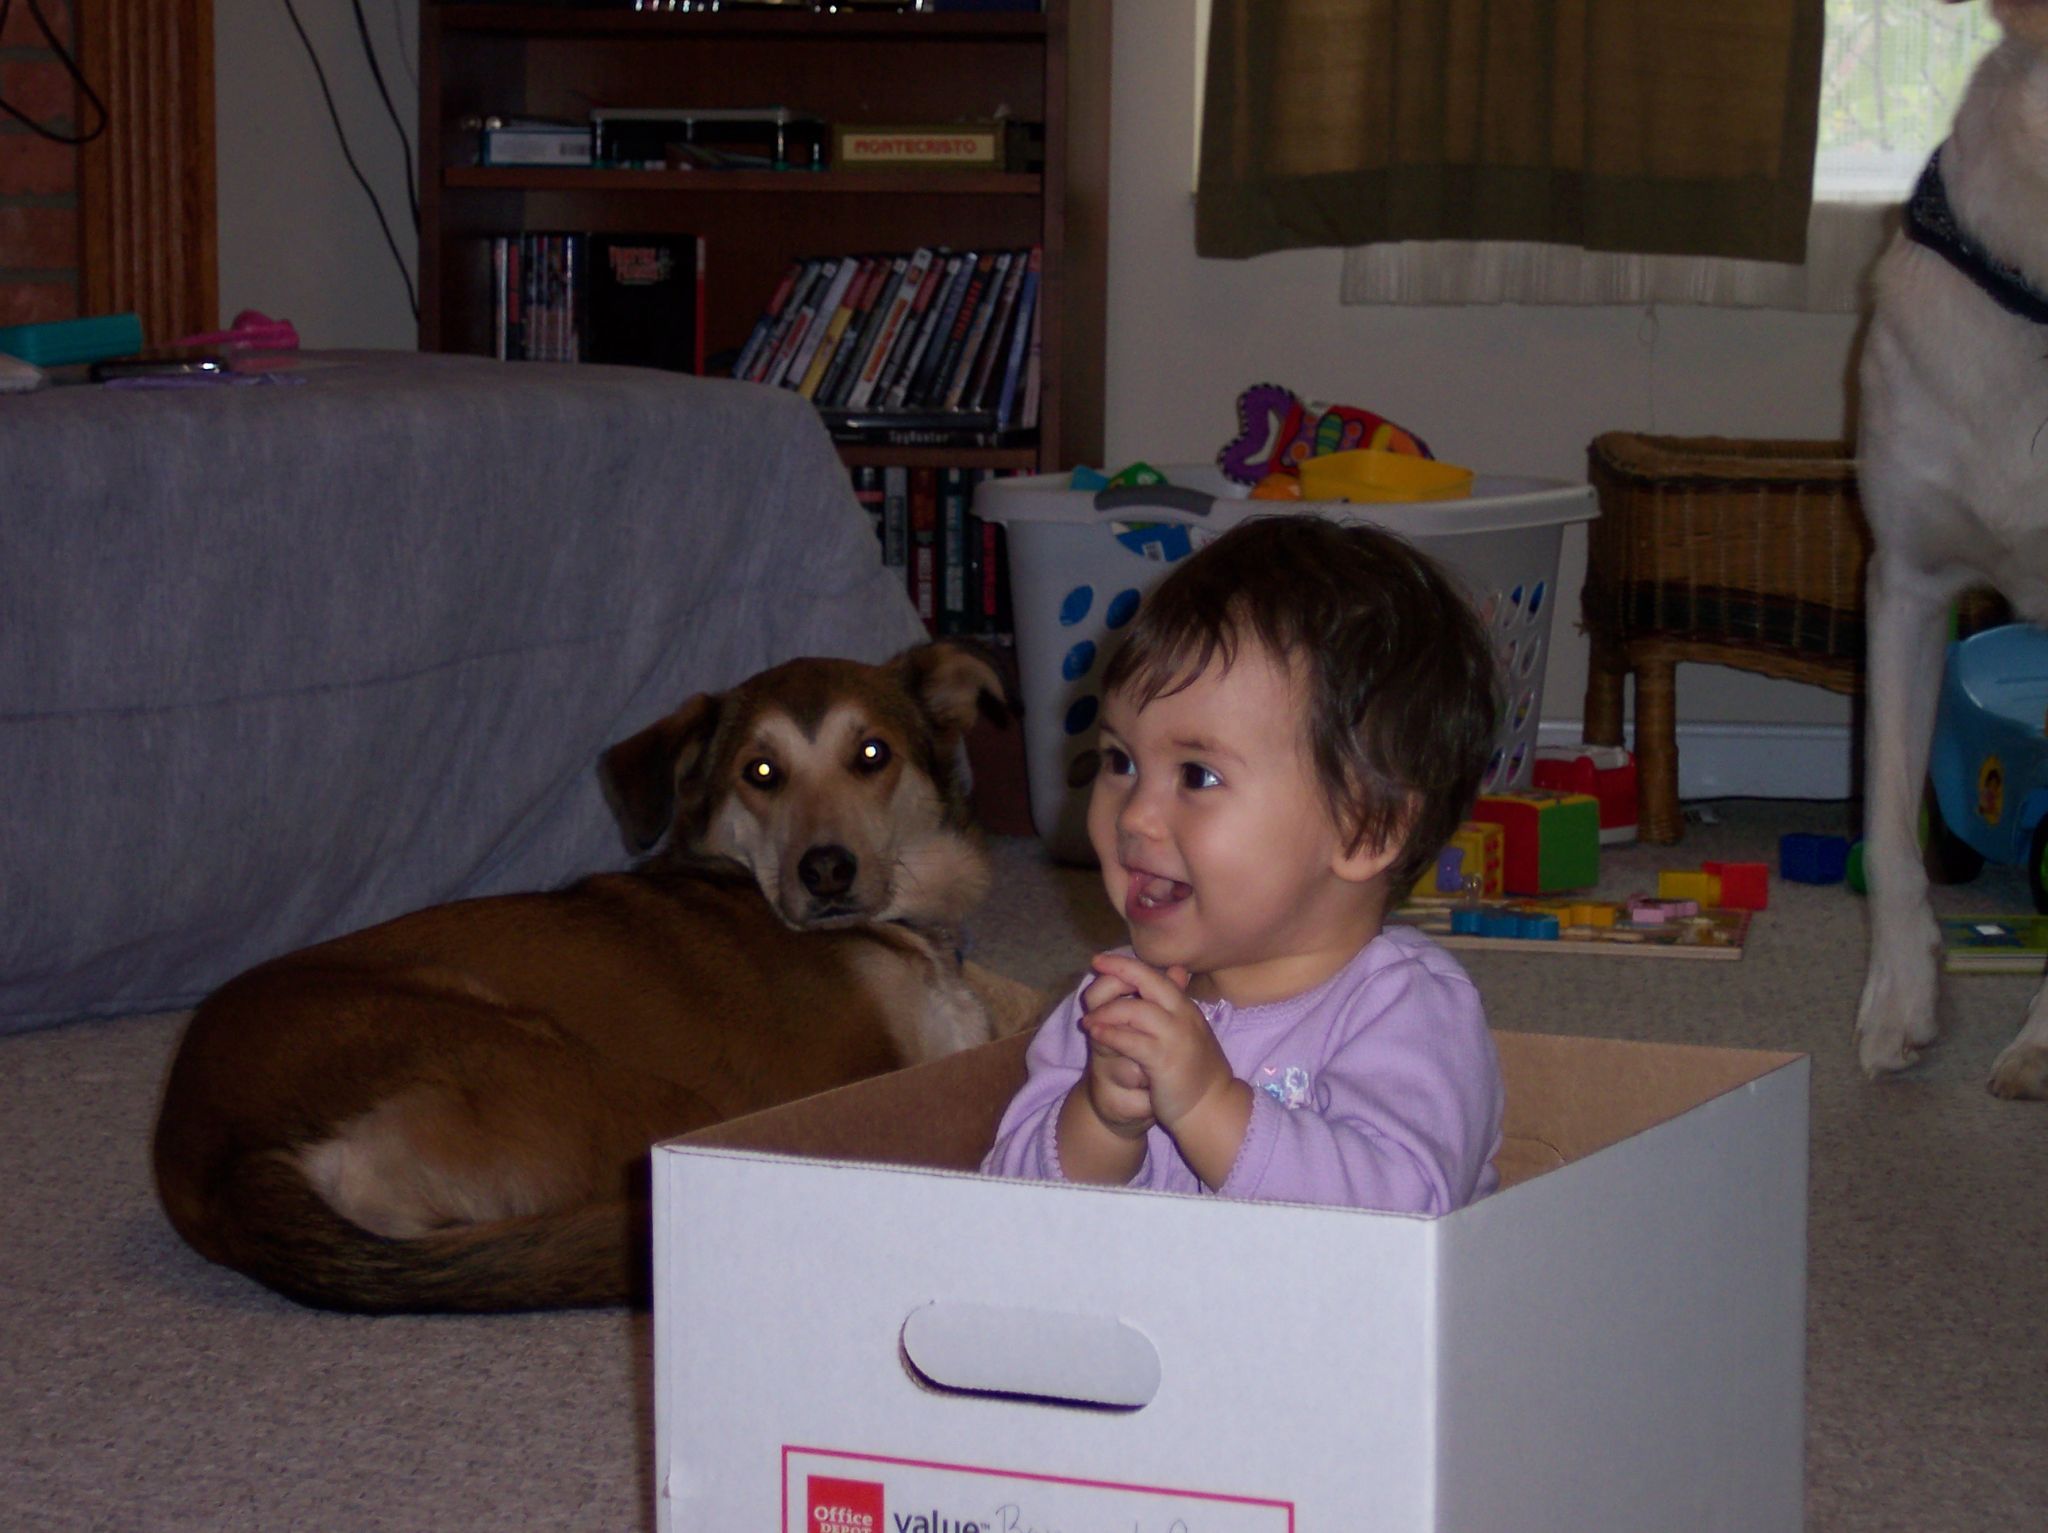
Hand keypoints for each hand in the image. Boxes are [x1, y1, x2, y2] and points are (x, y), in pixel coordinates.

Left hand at [1079, 952, 1233, 1132]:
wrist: (1213, 1106)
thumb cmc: (1197, 1070)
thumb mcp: (1188, 1030)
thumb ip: (1176, 1003)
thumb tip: (1176, 970)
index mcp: (1186, 1008)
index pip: (1156, 976)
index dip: (1128, 965)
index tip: (1103, 959)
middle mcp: (1183, 1016)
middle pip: (1148, 981)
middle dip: (1119, 970)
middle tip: (1095, 965)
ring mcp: (1175, 1037)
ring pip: (1135, 1010)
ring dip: (1106, 1012)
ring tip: (1088, 1020)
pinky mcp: (1164, 1060)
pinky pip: (1131, 1040)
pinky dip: (1110, 1034)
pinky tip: (1096, 1034)